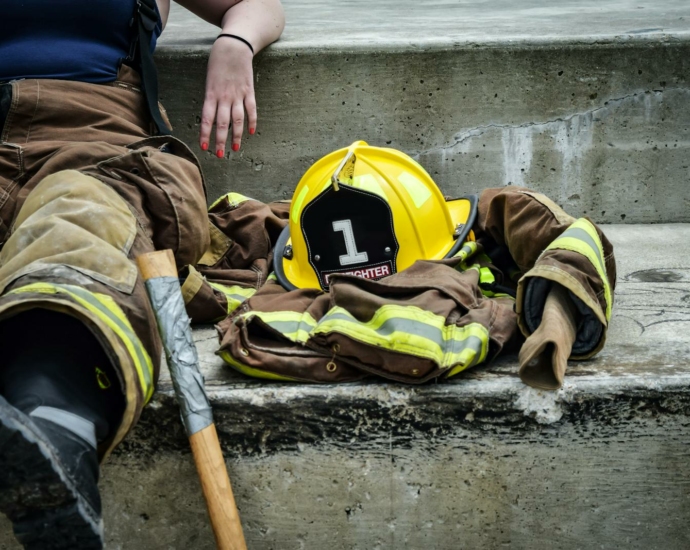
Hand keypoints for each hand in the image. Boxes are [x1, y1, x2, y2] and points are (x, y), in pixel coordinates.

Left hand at [200, 36, 255, 156]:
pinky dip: (252, 122)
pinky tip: (250, 132)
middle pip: (222, 123)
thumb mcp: (209, 80)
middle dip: (221, 140)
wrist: (234, 47)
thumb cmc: (218, 63)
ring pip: (237, 120)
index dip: (205, 134)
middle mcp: (224, 97)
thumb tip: (212, 117)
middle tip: (220, 155)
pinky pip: (251, 110)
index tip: (204, 147)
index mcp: (211, 94)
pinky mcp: (249, 92)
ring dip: (236, 136)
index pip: (207, 119)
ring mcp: (238, 95)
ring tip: (235, 149)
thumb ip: (211, 99)